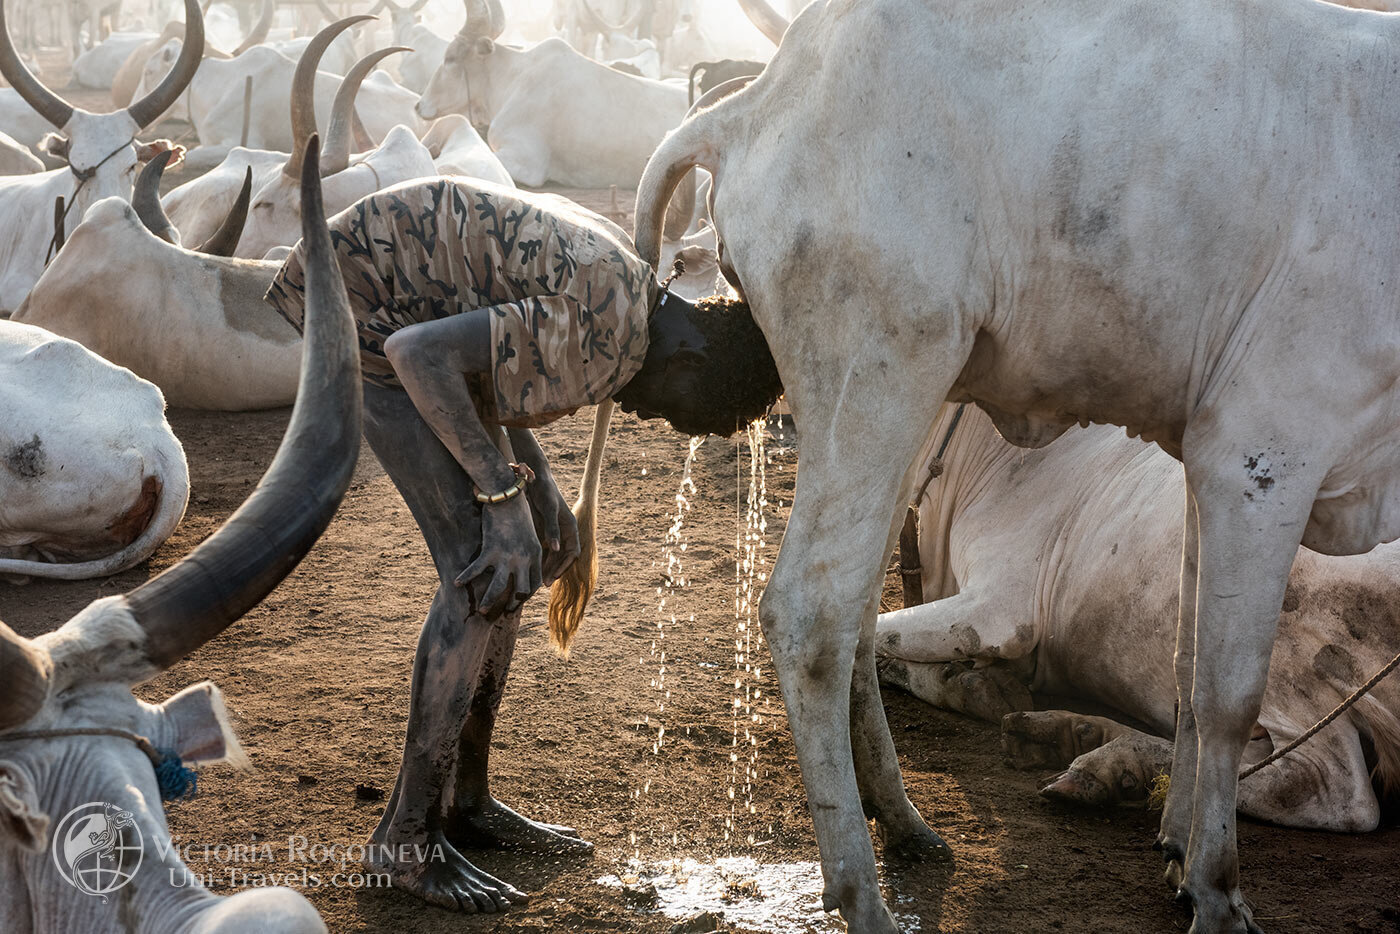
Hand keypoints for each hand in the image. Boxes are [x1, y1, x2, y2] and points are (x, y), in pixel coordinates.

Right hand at [456, 494, 541, 618]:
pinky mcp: (491, 549)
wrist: (507, 494)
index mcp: (536, 553)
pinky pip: (477, 570)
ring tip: (482, 611)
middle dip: (512, 605)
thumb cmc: (517, 510)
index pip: (534, 583)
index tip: (518, 600)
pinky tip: (456, 583)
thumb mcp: (528, 531)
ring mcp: (508, 555)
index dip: (527, 595)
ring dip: (490, 601)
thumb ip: (527, 548)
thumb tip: (521, 562)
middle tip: (504, 612)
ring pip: (499, 587)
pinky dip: (465, 577)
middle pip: (521, 591)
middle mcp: (524, 558)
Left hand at [526, 472, 580, 585]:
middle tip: (543, 583)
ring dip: (547, 567)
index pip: (572, 553)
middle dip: (554, 570)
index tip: (553, 577)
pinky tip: (530, 567)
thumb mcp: (549, 510)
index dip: (564, 566)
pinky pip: (545, 549)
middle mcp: (565, 532)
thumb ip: (552, 529)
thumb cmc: (545, 492)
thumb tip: (556, 549)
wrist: (536, 479)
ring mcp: (555, 532)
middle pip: (563, 557)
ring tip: (536, 580)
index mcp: (571, 528)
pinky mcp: (545, 530)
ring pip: (554, 555)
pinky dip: (540, 559)